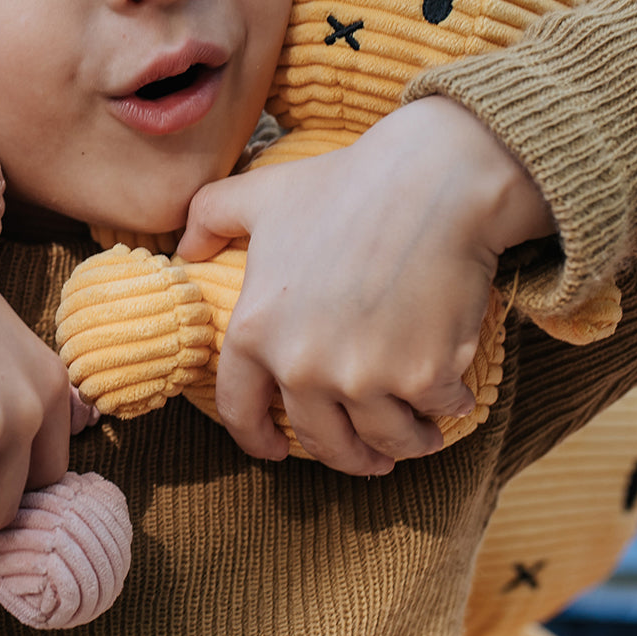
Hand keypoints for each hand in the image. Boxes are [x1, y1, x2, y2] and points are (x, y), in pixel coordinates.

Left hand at [176, 96, 554, 474]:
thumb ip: (209, 218)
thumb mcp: (260, 194)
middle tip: (367, 455)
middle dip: (346, 456)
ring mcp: (362, 377)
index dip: (257, 439)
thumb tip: (185, 251)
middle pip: (322, 441)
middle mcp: (301, 365)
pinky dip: (445, 409)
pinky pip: (435, 413)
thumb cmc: (344, 184)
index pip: (240, 411)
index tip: (276, 450)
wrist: (433, 179)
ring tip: (415, 437)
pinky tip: (450, 397)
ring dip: (400, 446)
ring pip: (383, 442)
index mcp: (254, 331)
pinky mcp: (422, 377)